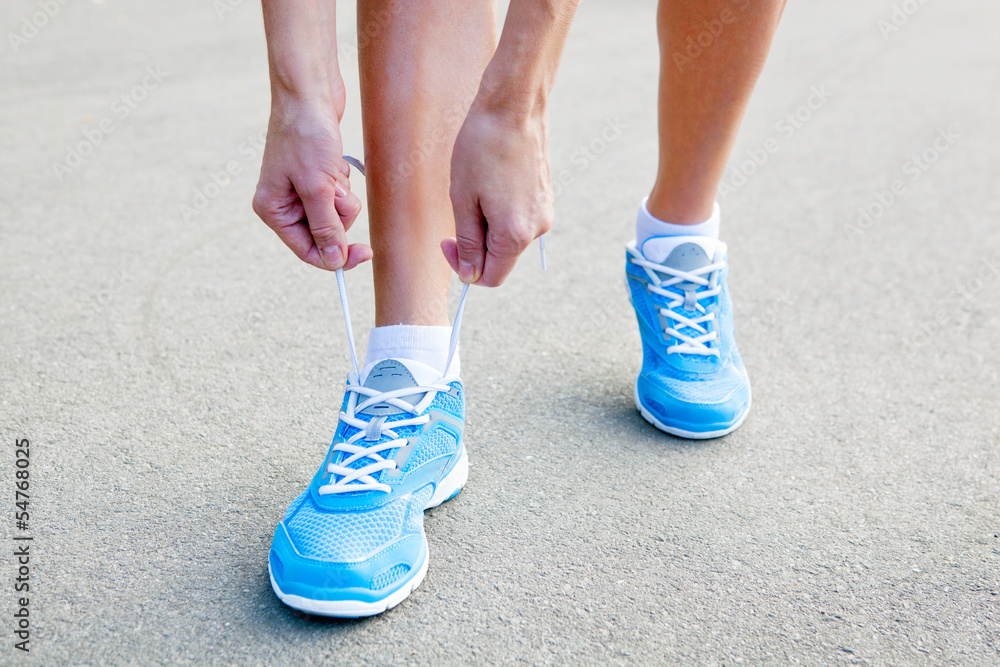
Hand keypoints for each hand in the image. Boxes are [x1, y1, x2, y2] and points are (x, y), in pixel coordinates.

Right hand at [252, 99, 371, 270]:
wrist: (310, 91)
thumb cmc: (307, 135)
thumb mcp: (317, 188)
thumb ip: (326, 227)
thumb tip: (334, 261)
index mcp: (273, 211)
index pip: (308, 250)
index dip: (337, 256)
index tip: (365, 252)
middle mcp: (284, 203)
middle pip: (325, 233)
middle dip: (338, 213)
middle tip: (337, 191)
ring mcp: (300, 188)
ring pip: (336, 213)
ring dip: (343, 195)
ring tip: (333, 170)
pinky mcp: (317, 175)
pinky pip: (338, 194)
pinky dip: (342, 181)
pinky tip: (335, 161)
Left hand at [443, 103, 552, 286]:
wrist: (514, 107)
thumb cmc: (482, 148)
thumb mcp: (463, 199)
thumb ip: (468, 242)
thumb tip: (469, 275)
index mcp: (515, 234)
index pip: (490, 277)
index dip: (464, 268)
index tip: (447, 241)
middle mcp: (537, 229)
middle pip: (500, 258)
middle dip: (475, 244)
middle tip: (458, 211)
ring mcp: (545, 213)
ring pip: (509, 238)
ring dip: (488, 225)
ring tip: (477, 189)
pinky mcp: (545, 198)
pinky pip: (519, 219)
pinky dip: (501, 212)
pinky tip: (492, 182)